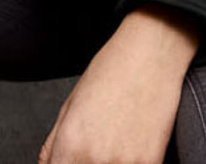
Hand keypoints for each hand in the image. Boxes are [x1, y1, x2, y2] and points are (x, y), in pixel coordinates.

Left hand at [37, 5, 198, 163]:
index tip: (67, 160)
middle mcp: (95, 159)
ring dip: (106, 163)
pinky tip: (129, 146)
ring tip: (111, 142)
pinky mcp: (151, 162)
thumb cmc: (110, 72)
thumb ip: (53, 144)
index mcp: (70, 145)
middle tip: (91, 146)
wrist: (151, 53)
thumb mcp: (70, 105)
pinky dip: (128, 162)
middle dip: (80, 163)